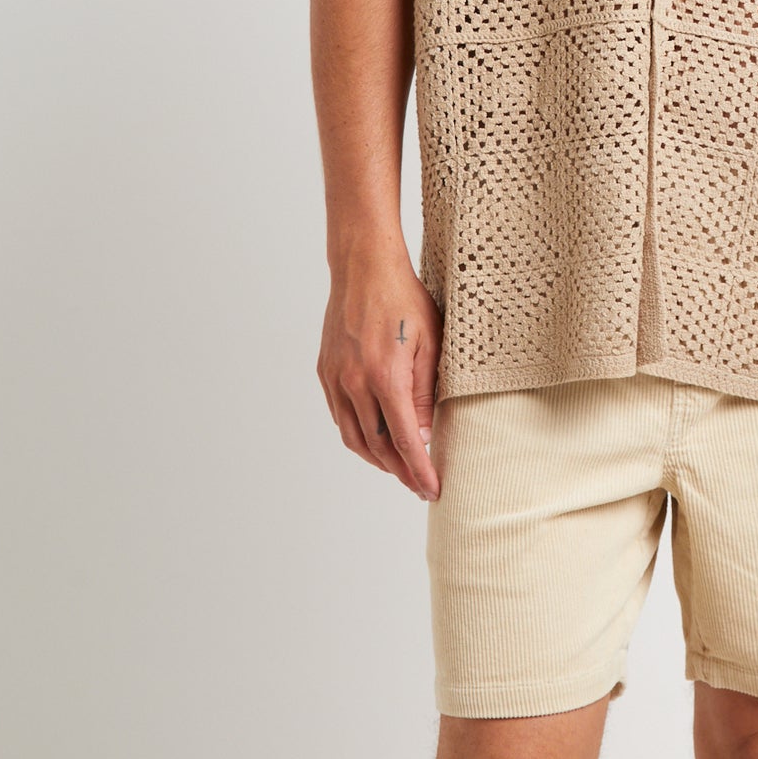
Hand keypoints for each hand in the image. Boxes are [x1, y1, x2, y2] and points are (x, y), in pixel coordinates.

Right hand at [317, 249, 444, 500]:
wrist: (364, 268)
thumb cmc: (405, 299)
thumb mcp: (430, 343)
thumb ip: (425, 392)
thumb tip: (425, 435)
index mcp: (386, 377)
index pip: (404, 440)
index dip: (419, 470)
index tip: (432, 489)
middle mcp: (355, 383)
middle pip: (376, 447)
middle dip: (400, 472)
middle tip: (419, 485)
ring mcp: (336, 379)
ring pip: (354, 437)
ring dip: (377, 460)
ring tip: (400, 468)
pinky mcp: (325, 372)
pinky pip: (341, 417)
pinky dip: (357, 436)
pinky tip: (374, 439)